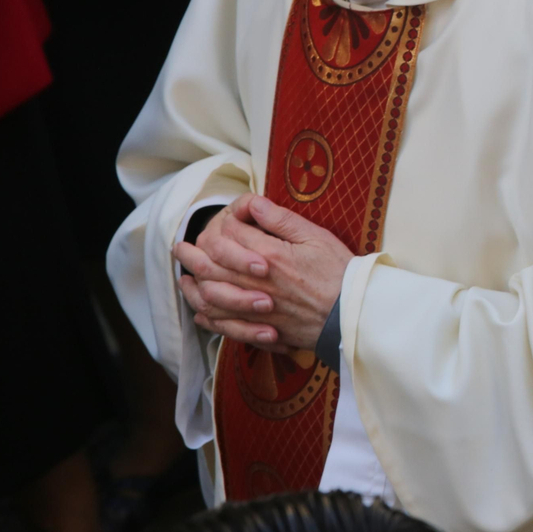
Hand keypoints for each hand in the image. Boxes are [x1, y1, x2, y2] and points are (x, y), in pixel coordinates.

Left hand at [174, 194, 354, 350]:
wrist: (351, 314)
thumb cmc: (339, 272)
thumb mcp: (316, 237)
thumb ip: (281, 220)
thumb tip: (253, 204)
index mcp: (269, 255)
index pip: (231, 234)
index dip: (224, 223)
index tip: (226, 220)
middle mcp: (255, 282)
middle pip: (210, 265)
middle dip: (191, 254)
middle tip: (181, 247)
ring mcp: (254, 307)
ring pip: (210, 296)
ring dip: (192, 286)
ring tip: (184, 276)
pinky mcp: (260, 328)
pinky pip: (223, 324)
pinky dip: (207, 317)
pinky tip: (201, 311)